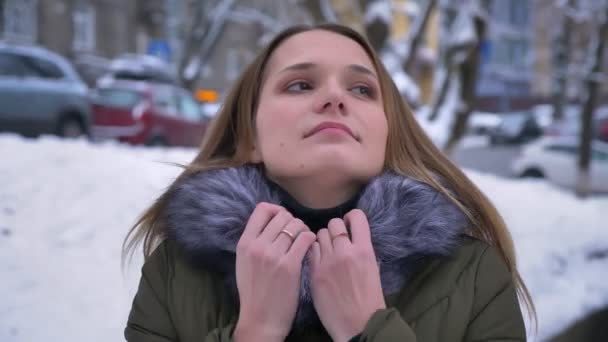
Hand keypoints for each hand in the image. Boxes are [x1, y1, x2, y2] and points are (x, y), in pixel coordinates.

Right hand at [233, 203, 315, 341]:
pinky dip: (311, 239)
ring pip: (296, 225)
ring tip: (304, 241)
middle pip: (282, 215)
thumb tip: (270, 223)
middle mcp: (257, 245)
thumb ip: (254, 242)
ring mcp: (273, 255)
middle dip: (293, 221)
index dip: (277, 210)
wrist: (260, 320)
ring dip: (304, 230)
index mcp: (244, 243)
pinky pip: (306, 239)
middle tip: (297, 233)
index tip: (284, 220)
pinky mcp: (290, 266)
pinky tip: (310, 247)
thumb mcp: (244, 262)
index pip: (262, 209)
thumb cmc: (254, 293)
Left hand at [309, 209, 385, 341]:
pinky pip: (310, 250)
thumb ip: (362, 251)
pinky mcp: (314, 272)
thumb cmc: (370, 300)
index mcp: (365, 250)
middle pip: (334, 224)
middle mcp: (346, 251)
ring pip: (319, 234)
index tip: (349, 223)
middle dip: (334, 229)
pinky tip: (317, 259)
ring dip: (322, 239)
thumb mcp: (373, 269)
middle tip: (335, 239)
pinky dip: (313, 250)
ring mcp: (328, 261)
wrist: (359, 324)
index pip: (357, 217)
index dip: (351, 217)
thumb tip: (354, 238)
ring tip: (325, 249)